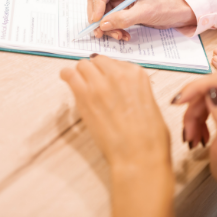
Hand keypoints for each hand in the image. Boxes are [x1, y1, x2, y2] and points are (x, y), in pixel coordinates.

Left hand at [60, 55, 173, 216]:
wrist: (139, 155)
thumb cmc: (149, 136)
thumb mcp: (149, 102)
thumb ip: (134, 89)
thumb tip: (121, 88)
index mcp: (136, 74)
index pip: (115, 62)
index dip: (109, 72)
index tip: (106, 79)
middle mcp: (117, 73)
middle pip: (98, 60)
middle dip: (95, 70)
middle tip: (93, 82)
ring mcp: (99, 83)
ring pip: (82, 65)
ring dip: (81, 73)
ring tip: (79, 82)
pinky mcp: (84, 95)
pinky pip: (69, 75)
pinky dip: (67, 75)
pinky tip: (66, 79)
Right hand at [87, 0, 196, 40]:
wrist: (179, 13)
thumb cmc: (167, 6)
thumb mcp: (145, 12)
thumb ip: (123, 18)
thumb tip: (103, 24)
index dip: (95, 2)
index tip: (97, 19)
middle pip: (96, 0)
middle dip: (98, 18)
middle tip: (102, 32)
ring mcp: (120, 0)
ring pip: (102, 13)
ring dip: (106, 27)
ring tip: (118, 35)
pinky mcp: (122, 11)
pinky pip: (110, 20)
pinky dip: (113, 30)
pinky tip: (123, 35)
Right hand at [178, 73, 216, 200]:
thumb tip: (214, 93)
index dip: (195, 88)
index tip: (178, 102)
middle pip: (210, 88)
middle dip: (193, 108)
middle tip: (188, 131)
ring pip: (206, 95)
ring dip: (194, 115)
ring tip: (193, 137)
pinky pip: (208, 102)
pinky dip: (198, 117)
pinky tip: (198, 132)